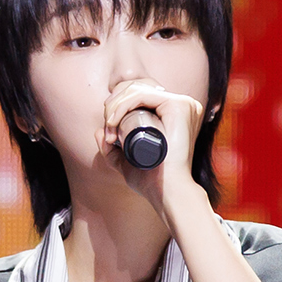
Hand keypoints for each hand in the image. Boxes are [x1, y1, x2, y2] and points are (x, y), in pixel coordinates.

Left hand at [101, 79, 211, 211]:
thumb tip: (99, 132)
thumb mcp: (127, 163)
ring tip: (110, 129)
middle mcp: (181, 105)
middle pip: (137, 89)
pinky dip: (122, 105)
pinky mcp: (179, 105)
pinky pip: (141, 95)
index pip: (140, 96)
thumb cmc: (152, 181)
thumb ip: (113, 151)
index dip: (117, 106)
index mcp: (174, 114)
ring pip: (137, 90)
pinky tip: (113, 121)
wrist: (167, 192)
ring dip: (115, 106)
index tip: (108, 131)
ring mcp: (182, 104)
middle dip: (113, 105)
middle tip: (108, 130)